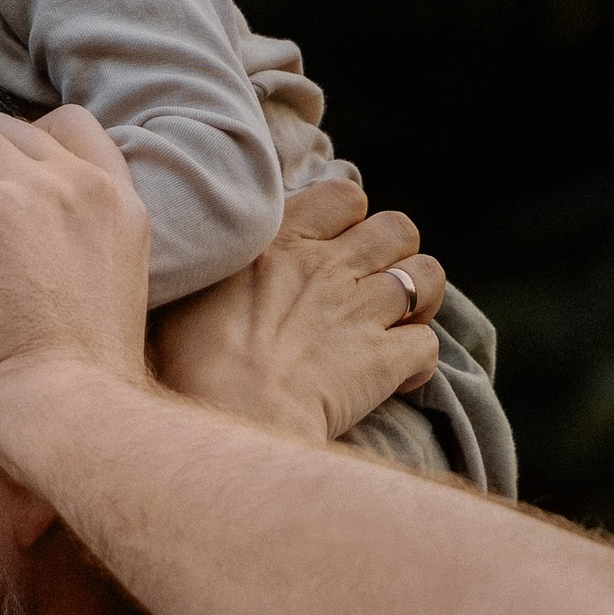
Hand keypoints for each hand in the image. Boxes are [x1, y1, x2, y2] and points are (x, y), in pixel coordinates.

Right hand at [152, 180, 442, 445]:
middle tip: (374, 285)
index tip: (336, 246)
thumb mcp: (186, 292)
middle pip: (399, 228)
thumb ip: (216, 264)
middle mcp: (329, 265)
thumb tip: (209, 255)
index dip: (350, 219)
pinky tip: (396, 379)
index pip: (344, 196)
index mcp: (280, 239)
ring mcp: (361, 310)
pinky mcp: (383, 360)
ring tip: (399, 322)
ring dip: (420, 298)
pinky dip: (418, 362)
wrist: (225, 418)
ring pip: (427, 277)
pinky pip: (427, 345)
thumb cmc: (189, 363)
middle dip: (396, 253)